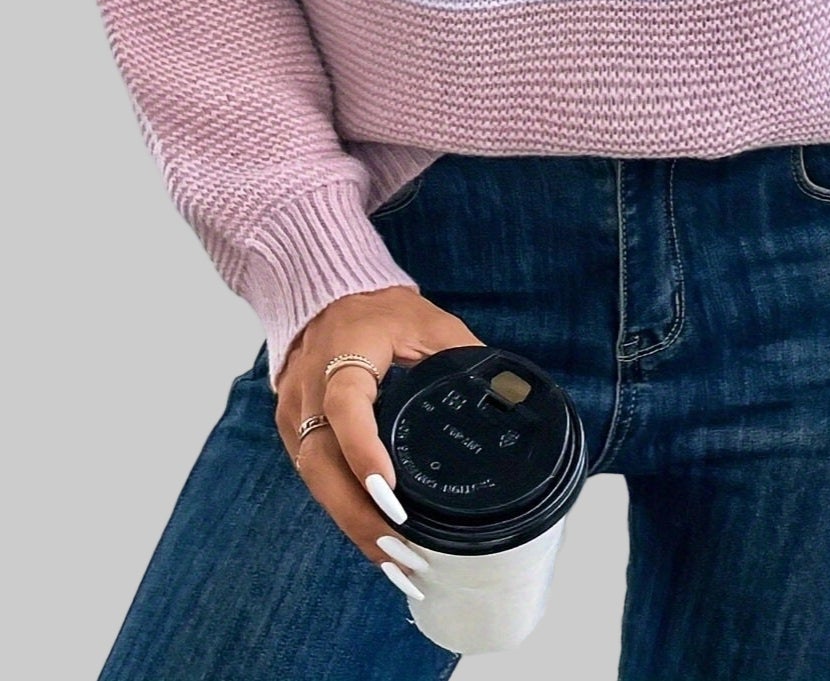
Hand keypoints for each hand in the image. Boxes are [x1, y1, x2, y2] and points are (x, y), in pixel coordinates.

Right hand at [274, 285, 485, 599]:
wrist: (326, 293)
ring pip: (316, 479)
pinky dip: (345, 511)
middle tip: (405, 553)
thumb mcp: (429, 322)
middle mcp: (308, 387)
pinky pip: (316, 478)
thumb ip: (463, 356)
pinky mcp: (292, 429)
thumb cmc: (381, 308)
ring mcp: (294, 410)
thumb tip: (509, 395)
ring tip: (398, 564)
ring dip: (354, 525)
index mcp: (342, 352)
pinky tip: (375, 542)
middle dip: (361, 514)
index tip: (390, 492)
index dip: (364, 450)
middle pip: (322, 461)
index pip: (345, 404)